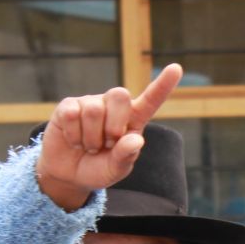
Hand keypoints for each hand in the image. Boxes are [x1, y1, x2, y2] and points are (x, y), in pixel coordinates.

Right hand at [35, 64, 182, 211]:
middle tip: (107, 144)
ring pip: (93, 109)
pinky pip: (71, 114)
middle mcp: (113, 106)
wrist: (69, 174)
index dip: (162, 85)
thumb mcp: (115, 170)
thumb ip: (125, 157)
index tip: (176, 69)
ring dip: (90, 138)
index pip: (151, 100)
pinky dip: (73, 136)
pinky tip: (74, 141)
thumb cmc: (98, 168)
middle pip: (120, 95)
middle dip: (113, 125)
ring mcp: (90, 103)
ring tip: (90, 146)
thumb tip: (135, 140)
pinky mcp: (68, 106)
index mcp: (133, 120)